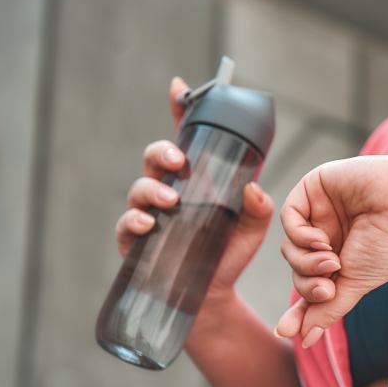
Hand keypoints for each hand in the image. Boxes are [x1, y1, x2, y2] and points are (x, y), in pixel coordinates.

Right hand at [115, 77, 274, 305]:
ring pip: (140, 188)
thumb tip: (254, 188)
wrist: (211, 299)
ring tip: (171, 200)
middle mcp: (169, 190)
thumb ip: (259, 207)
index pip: (186, 138)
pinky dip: (136, 220)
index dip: (179, 110)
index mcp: (195, 179)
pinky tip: (150, 223)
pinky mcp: (136, 242)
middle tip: (179, 161)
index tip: (179, 87)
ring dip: (153, 189)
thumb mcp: (253, 229)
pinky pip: (128, 224)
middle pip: (156, 157)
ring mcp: (149, 214)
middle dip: (163, 152)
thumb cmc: (228, 255)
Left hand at [274, 146, 387, 346]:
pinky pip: (289, 218)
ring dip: (305, 262)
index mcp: (343, 257)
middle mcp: (330, 234)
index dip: (299, 308)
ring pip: (290, 246)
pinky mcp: (313, 189)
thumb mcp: (355, 284)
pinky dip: (299, 236)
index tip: (288, 330)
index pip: (311, 284)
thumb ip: (326, 309)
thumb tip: (302, 339)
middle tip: (328, 287)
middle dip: (307, 284)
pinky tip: (321, 240)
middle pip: (297, 268)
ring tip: (332, 262)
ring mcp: (320, 212)